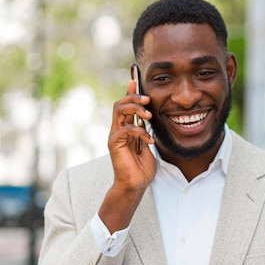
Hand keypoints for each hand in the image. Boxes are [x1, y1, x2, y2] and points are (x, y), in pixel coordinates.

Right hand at [99, 80, 155, 231]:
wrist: (135, 185)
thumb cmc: (141, 168)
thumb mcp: (147, 145)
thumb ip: (146, 131)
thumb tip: (150, 118)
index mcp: (126, 128)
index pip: (125, 105)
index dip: (130, 91)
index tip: (136, 80)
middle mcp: (118, 129)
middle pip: (120, 103)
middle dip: (134, 97)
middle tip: (148, 100)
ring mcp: (115, 136)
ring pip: (119, 111)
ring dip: (135, 109)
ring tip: (148, 116)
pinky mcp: (114, 144)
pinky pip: (125, 129)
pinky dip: (139, 131)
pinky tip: (148, 140)